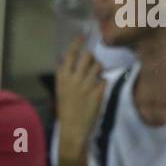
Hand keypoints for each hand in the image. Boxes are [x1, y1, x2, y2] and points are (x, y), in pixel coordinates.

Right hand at [54, 36, 105, 160]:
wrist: (73, 129)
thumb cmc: (66, 110)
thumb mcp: (61, 90)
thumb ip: (65, 75)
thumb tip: (64, 58)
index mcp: (62, 77)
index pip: (70, 54)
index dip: (77, 43)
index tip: (83, 35)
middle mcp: (73, 79)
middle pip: (87, 57)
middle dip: (92, 57)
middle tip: (92, 63)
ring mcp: (86, 85)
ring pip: (98, 66)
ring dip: (99, 69)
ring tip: (96, 77)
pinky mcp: (98, 93)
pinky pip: (104, 80)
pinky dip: (103, 83)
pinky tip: (99, 90)